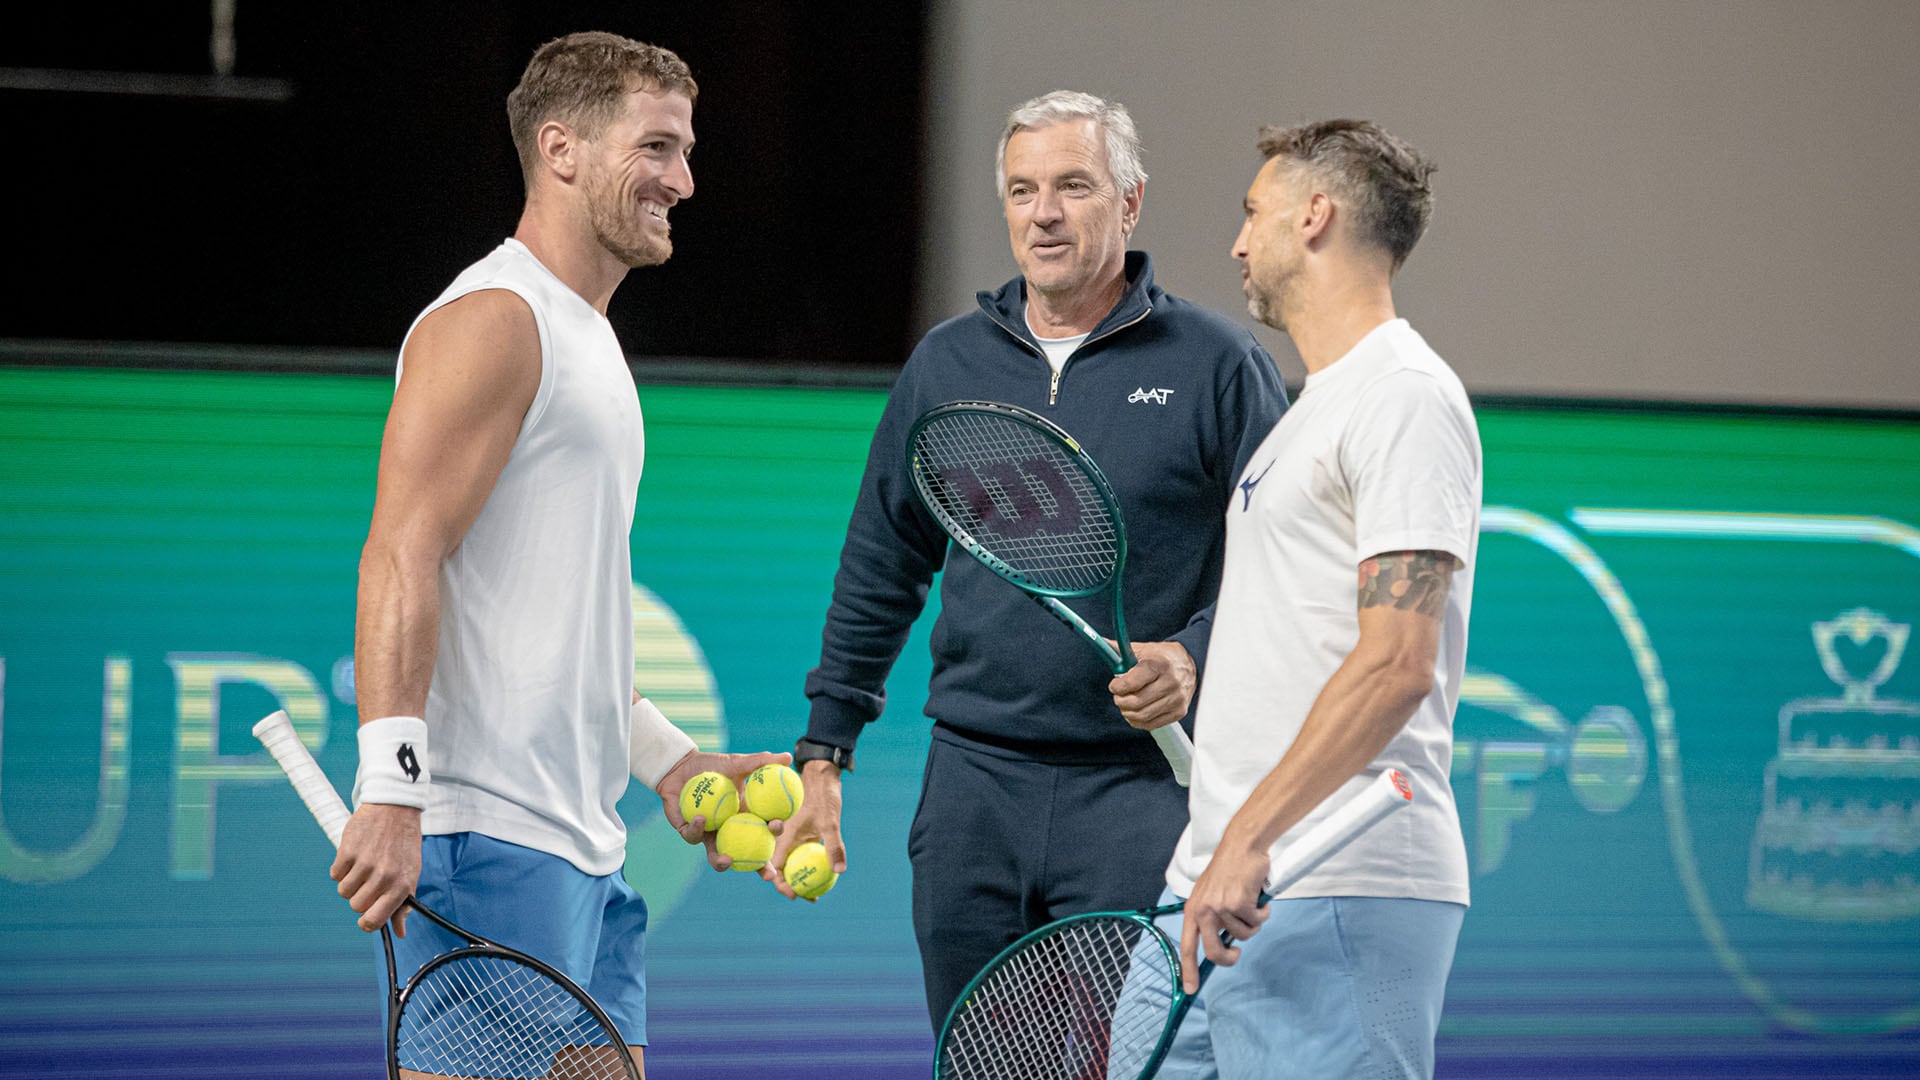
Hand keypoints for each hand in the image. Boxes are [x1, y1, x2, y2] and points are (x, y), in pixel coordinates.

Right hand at [331, 802, 422, 935]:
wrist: (395, 809)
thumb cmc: (404, 845)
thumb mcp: (410, 874)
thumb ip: (403, 904)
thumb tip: (400, 932)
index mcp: (401, 886)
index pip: (375, 920)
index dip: (367, 924)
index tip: (365, 919)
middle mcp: (383, 877)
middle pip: (356, 906)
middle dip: (359, 897)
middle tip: (369, 880)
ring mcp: (365, 864)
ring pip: (344, 891)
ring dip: (350, 882)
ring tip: (363, 865)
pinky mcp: (347, 851)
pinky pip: (335, 874)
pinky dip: (341, 868)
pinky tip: (355, 855)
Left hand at [655, 748, 793, 870]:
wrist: (682, 766)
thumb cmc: (713, 765)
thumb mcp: (737, 762)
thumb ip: (760, 762)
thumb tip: (788, 757)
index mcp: (746, 817)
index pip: (765, 830)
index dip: (774, 834)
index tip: (777, 826)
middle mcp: (730, 830)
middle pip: (748, 855)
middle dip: (759, 867)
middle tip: (766, 872)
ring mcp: (710, 835)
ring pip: (717, 857)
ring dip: (722, 863)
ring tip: (727, 860)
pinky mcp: (688, 833)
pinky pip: (694, 836)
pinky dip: (697, 829)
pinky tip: (700, 818)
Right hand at [766, 760, 846, 900]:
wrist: (822, 775)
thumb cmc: (823, 795)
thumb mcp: (830, 822)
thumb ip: (833, 845)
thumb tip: (839, 871)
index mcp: (782, 835)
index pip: (775, 866)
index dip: (781, 884)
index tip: (795, 895)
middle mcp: (783, 837)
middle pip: (782, 868)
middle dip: (792, 885)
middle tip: (809, 898)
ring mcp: (792, 836)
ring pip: (793, 861)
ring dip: (802, 876)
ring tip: (817, 892)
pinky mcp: (802, 833)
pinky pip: (803, 853)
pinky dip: (811, 864)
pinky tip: (825, 873)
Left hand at [1106, 640, 1195, 730]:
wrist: (1191, 664)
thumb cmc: (1162, 657)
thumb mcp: (1143, 650)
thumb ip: (1121, 649)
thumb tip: (1100, 642)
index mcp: (1160, 664)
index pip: (1133, 682)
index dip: (1118, 686)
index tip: (1114, 685)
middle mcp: (1171, 682)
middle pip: (1136, 702)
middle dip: (1120, 701)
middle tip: (1118, 696)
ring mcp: (1177, 699)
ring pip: (1142, 716)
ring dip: (1127, 712)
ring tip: (1126, 704)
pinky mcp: (1179, 712)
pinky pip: (1151, 724)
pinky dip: (1138, 721)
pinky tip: (1136, 712)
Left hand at [1177, 839, 1269, 992]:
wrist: (1241, 846)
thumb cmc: (1229, 871)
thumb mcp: (1210, 895)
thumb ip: (1212, 918)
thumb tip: (1220, 944)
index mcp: (1193, 910)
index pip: (1187, 946)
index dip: (1188, 970)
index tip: (1190, 989)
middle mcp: (1203, 910)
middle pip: (1215, 952)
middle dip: (1229, 957)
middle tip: (1236, 953)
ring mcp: (1221, 907)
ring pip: (1243, 935)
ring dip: (1251, 922)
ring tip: (1249, 903)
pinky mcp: (1239, 902)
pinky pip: (1257, 920)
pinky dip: (1262, 911)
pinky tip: (1257, 896)